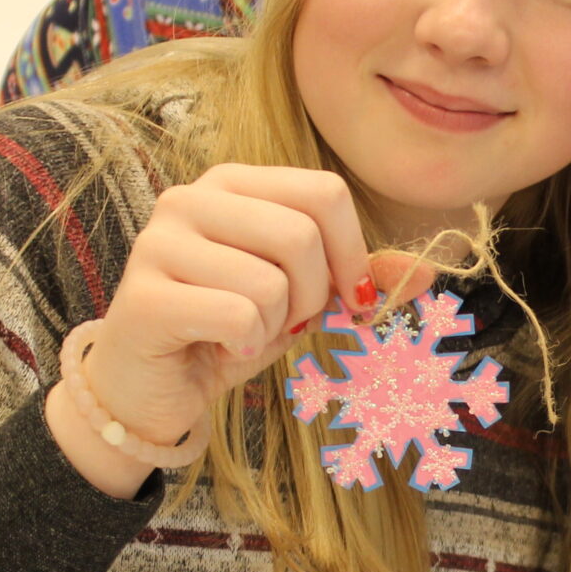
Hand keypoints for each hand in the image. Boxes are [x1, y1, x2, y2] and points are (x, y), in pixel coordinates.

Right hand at [48, 165, 426, 495]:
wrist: (150, 388)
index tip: (350, 300)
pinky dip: (244, 344)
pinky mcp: (143, 296)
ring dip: (274, 326)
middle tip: (285, 323)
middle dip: (313, 297)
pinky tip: (218, 347)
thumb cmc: (227, 331)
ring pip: (270, 281)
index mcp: (233, 183)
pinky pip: (237, 315)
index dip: (354, 254)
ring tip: (243, 334)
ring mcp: (159, 242)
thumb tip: (428, 271)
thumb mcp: (303, 299)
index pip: (324, 193)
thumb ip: (358, 277)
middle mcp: (191, 198)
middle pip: (301, 236)